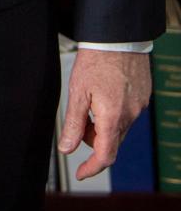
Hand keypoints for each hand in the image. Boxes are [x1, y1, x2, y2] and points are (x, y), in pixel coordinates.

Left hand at [57, 50, 150, 181]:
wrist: (118, 37)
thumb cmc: (95, 60)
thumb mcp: (77, 92)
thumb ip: (73, 123)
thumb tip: (66, 149)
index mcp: (113, 117)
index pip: (105, 156)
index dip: (92, 168)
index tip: (81, 173)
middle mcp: (130, 115)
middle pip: (111, 143)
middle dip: (92, 141)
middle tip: (78, 124)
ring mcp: (139, 106)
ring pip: (119, 129)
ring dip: (103, 127)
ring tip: (90, 103)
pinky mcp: (143, 96)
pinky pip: (128, 114)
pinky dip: (114, 115)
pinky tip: (104, 96)